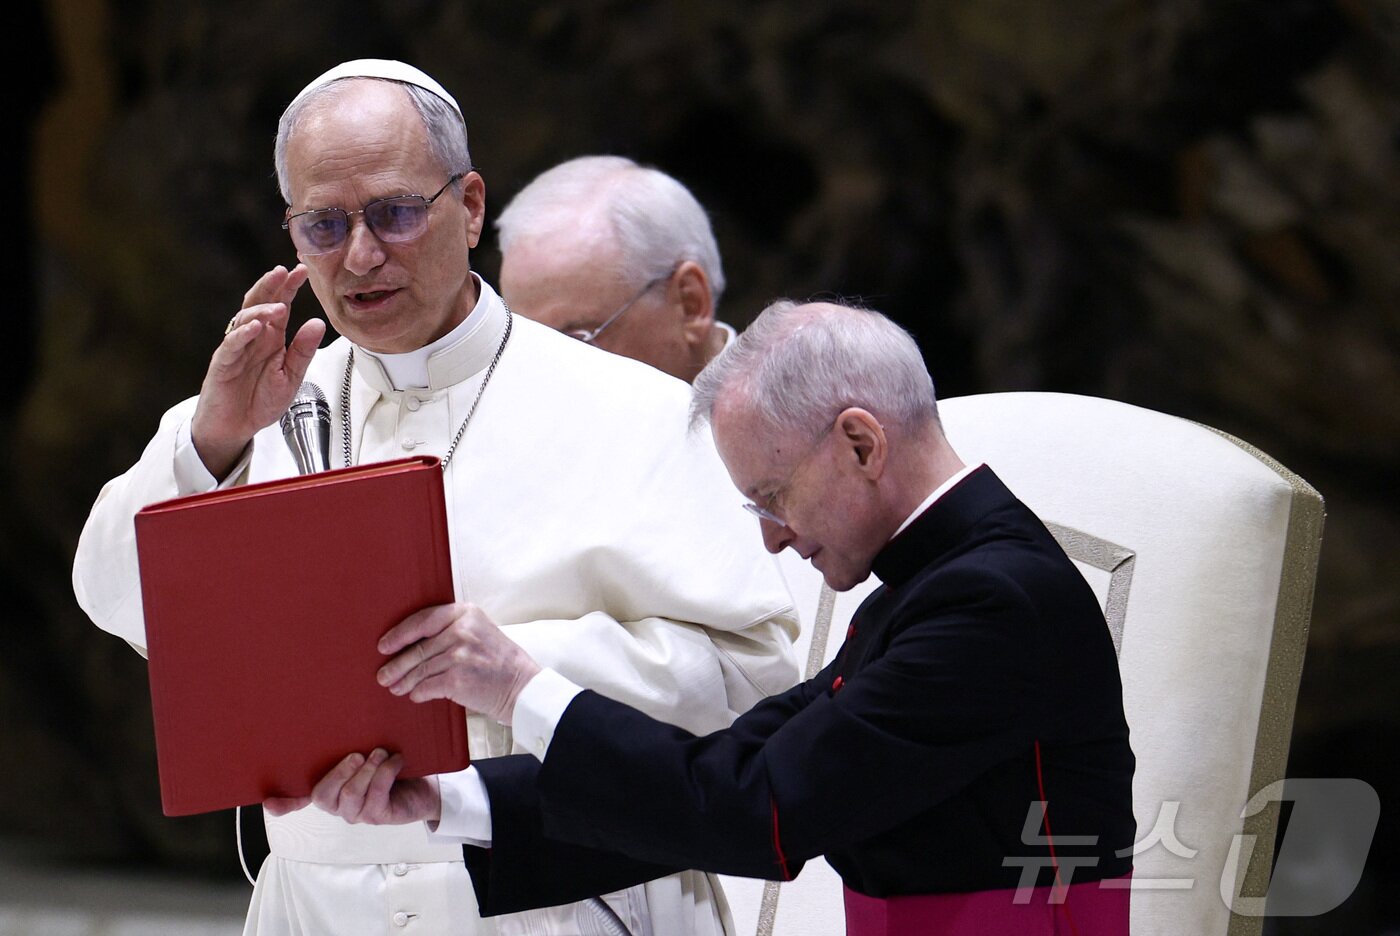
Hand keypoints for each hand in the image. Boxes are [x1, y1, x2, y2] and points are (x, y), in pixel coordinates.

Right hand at [191, 264, 325, 477]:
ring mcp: (237, 348)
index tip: (303, 270)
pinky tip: (255, 327)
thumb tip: (318, 322)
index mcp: (272, 338)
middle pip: (259, 303)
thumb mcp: (292, 376)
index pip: (280, 304)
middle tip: (285, 272)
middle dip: (271, 286)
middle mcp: (254, 338)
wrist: (236, 426)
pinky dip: (242, 334)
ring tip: (279, 306)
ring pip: (245, 320)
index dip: (289, 287)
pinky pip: (231, 345)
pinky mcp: (223, 364)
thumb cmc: (260, 400)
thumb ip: (303, 350)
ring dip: (261, 311)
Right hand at [263, 749, 439, 824]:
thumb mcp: (367, 750)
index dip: (284, 802)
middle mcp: (338, 804)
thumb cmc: (390, 763)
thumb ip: (346, 743)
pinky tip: (396, 760)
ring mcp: (358, 813)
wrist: (425, 783)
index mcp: (329, 788)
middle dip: (339, 773)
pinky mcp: (379, 816)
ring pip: (350, 796)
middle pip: (323, 796)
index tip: (268, 801)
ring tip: (380, 753)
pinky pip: (376, 796)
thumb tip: (330, 714)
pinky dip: (386, 774)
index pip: (299, 800)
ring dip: (366, 771)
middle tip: (358, 753)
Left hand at [377, 603, 541, 723]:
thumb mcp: (480, 631)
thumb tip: (412, 642)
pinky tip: (414, 695)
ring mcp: (459, 655)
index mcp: (466, 613)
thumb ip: (452, 629)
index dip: (399, 634)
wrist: (522, 686)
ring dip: (404, 681)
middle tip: (383, 674)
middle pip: (418, 648)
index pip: (423, 620)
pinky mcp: (457, 679)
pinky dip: (418, 693)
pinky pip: (427, 687)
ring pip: (420, 669)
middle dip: (397, 664)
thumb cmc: (500, 661)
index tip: (385, 645)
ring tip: (395, 687)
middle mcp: (461, 630)